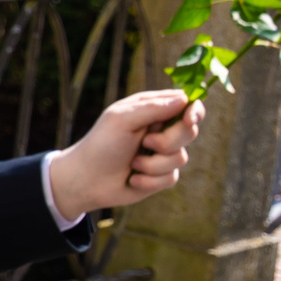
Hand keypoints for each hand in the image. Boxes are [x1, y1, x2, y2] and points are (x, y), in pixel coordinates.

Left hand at [47, 91, 202, 223]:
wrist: (86, 181)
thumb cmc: (101, 144)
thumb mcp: (122, 119)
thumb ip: (154, 108)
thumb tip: (185, 100)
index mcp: (152, 109)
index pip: (186, 103)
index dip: (194, 110)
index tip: (189, 118)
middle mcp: (161, 130)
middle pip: (190, 131)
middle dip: (169, 141)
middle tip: (146, 143)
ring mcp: (162, 153)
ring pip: (181, 158)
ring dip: (154, 164)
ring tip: (133, 164)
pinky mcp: (161, 175)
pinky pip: (171, 177)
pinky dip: (150, 180)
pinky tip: (134, 179)